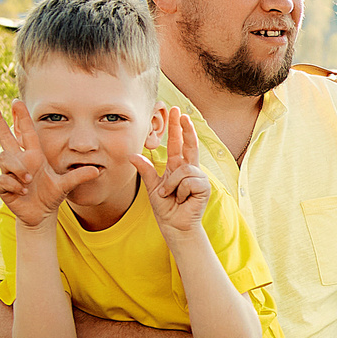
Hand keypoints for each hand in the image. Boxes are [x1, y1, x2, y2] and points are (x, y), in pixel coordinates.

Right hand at [0, 101, 89, 228]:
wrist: (40, 214)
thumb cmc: (51, 195)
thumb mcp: (65, 185)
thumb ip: (79, 176)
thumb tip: (96, 170)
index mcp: (34, 155)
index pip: (26, 132)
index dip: (21, 117)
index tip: (16, 101)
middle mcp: (20, 160)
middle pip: (4, 136)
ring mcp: (10, 171)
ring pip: (5, 159)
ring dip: (18, 170)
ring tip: (29, 181)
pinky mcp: (4, 185)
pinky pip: (5, 179)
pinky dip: (15, 185)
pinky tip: (23, 191)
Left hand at [135, 107, 211, 232]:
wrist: (174, 225)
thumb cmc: (166, 208)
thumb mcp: (152, 187)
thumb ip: (146, 170)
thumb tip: (133, 155)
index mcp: (178, 167)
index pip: (178, 143)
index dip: (177, 128)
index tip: (176, 112)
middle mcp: (190, 169)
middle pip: (189, 144)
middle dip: (186, 129)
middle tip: (182, 114)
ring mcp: (198, 177)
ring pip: (183, 169)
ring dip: (171, 184)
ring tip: (171, 195)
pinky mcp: (204, 187)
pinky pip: (188, 180)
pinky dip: (179, 190)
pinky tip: (182, 199)